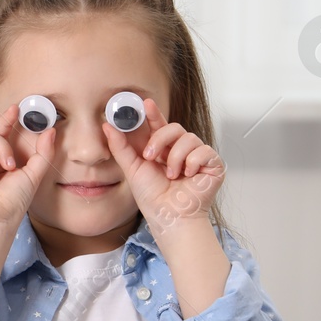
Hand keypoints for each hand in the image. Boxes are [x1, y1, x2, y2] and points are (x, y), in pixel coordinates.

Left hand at [102, 99, 224, 231]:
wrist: (170, 217)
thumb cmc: (153, 198)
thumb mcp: (132, 169)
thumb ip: (121, 147)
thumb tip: (107, 126)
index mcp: (163, 150)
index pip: (159, 126)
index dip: (153, 113)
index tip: (145, 103)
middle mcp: (180, 150)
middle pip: (174, 127)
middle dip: (160, 139)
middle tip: (151, 157)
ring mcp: (197, 156)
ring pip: (189, 138)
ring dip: (175, 157)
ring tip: (172, 175)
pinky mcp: (213, 164)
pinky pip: (204, 151)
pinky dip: (192, 163)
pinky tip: (188, 175)